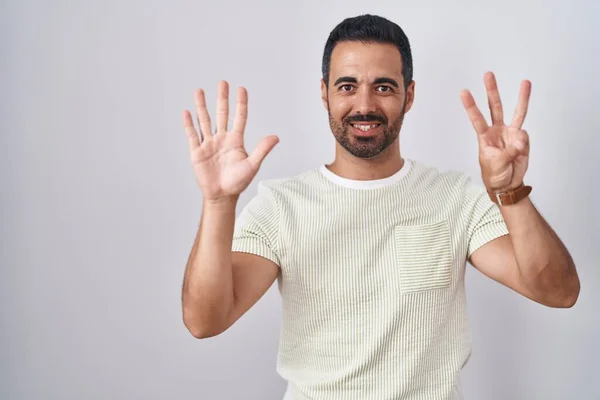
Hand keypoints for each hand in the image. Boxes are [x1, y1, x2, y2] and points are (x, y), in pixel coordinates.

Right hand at [182, 81, 278, 202]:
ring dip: (202, 106)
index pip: (239, 117)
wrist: (222, 195)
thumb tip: (276, 137)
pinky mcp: (197, 152)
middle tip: (223, 82)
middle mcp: (222, 138)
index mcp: (236, 140)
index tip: (241, 88)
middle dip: (222, 98)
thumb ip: (262, 150)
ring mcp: (209, 144)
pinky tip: (187, 112)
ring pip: (204, 120)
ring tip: (199, 91)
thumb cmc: (238, 182)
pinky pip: (192, 135)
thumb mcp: (252, 165)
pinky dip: (189, 124)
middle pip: (222, 114)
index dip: (241, 103)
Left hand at [460, 72, 530, 191]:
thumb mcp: (496, 164)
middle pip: (495, 107)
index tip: (463, 92)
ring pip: (517, 112)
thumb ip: (509, 151)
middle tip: (488, 74)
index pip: (476, 118)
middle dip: (492, 90)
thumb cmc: (495, 174)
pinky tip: (518, 152)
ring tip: (526, 82)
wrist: (508, 184)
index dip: (471, 105)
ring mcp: (511, 133)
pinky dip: (523, 144)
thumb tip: (521, 138)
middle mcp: (497, 131)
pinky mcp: (523, 139)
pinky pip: (525, 136)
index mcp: (485, 137)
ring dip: (521, 97)